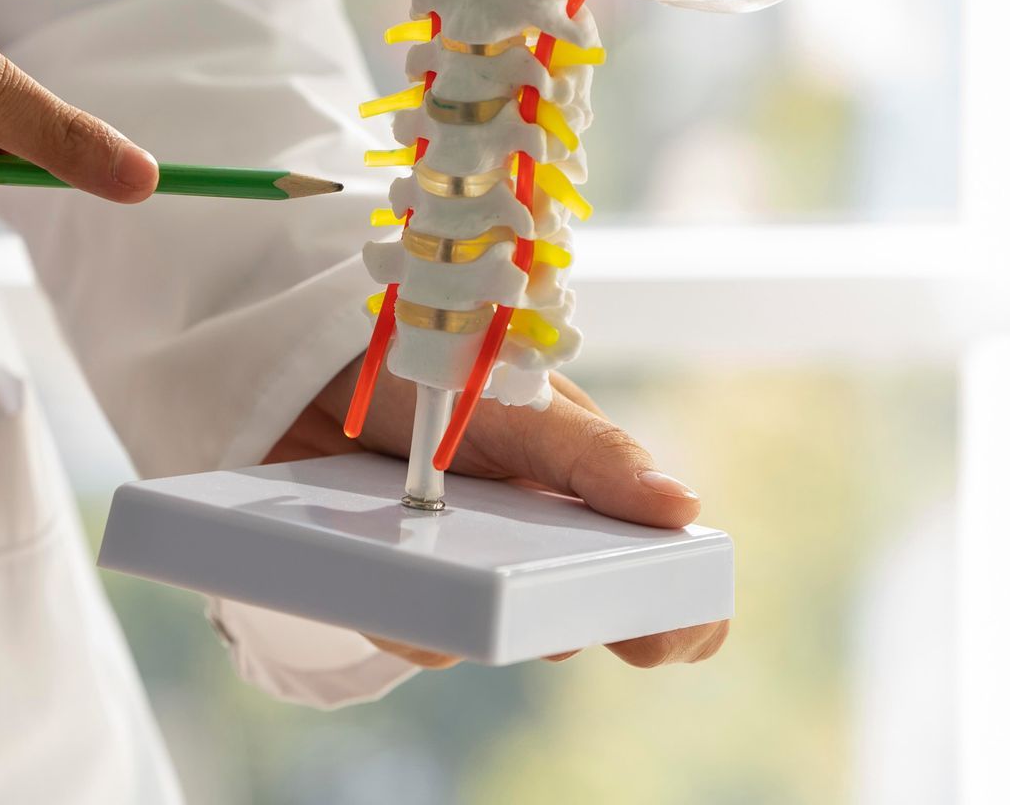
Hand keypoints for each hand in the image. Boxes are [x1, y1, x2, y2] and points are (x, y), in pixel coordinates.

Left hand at [271, 361, 730, 669]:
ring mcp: (470, 570)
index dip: (679, 617)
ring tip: (440, 561)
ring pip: (490, 638)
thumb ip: (596, 456)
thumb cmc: (442, 371)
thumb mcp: (524, 405)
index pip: (661, 570)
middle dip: (560, 628)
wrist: (326, 370)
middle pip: (574, 622)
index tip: (653, 639)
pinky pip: (420, 636)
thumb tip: (683, 508)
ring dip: (470, 622)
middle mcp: (537, 544)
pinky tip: (390, 579)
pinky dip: (408, 619)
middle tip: (543, 615)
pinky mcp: (405, 589)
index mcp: (589, 494)